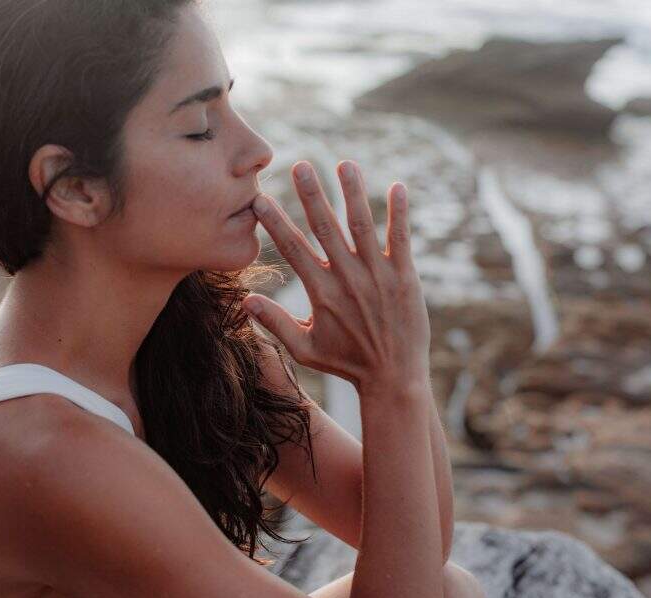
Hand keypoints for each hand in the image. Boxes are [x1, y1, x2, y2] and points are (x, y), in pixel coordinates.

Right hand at [243, 160, 430, 392]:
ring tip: (344, 164)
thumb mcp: (304, 349)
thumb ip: (275, 322)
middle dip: (311, 195)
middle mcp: (347, 279)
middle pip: (325, 228)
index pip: (293, 249)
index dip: (275, 221)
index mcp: (321, 293)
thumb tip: (245, 301)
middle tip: (300, 165)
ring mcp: (378, 276)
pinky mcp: (405, 278)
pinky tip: (397, 187)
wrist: (393, 379)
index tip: (260, 198)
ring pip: (362, 226)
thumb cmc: (346, 364)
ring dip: (353, 193)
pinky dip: (399, 214)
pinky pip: (401, 239)